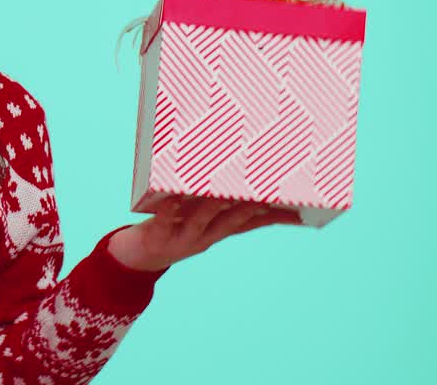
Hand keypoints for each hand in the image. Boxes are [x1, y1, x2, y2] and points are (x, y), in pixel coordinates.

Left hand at [107, 195, 302, 270]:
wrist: (137, 258)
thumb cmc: (172, 229)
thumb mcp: (198, 218)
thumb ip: (218, 202)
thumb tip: (236, 178)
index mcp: (217, 232)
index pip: (252, 224)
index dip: (276, 216)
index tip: (300, 205)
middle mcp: (204, 238)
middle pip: (232, 223)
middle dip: (249, 208)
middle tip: (267, 192)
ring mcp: (181, 239)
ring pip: (201, 222)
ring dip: (213, 208)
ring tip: (222, 192)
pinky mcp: (156, 236)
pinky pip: (164, 221)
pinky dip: (169, 209)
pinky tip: (172, 197)